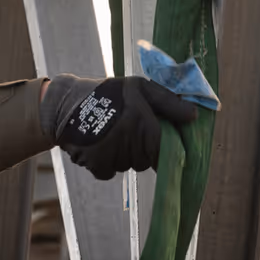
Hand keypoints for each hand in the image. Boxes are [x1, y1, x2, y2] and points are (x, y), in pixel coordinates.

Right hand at [41, 75, 197, 179]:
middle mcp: (129, 144)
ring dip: (125, 153)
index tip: (158, 140)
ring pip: (130, 165)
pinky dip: (107, 162)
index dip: (167, 149)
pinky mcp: (97, 167)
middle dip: (143, 146)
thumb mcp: (139, 87)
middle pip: (148, 158)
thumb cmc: (108, 93)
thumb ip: (168, 101)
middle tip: (128, 126)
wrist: (65, 105)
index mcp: (143, 123)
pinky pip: (111, 171)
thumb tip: (194, 116)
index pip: (166, 150)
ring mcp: (113, 157)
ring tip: (111, 131)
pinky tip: (99, 143)